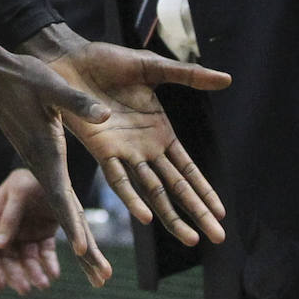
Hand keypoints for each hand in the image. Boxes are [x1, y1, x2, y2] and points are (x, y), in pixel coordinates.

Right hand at [0, 41, 117, 288]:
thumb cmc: (22, 77)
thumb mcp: (52, 87)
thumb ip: (78, 103)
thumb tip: (106, 115)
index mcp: (45, 152)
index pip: (60, 194)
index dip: (72, 223)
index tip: (83, 250)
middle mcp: (40, 165)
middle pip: (62, 214)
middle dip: (82, 248)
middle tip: (102, 279)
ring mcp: (39, 165)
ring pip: (59, 212)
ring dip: (78, 242)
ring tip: (97, 272)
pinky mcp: (40, 160)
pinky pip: (56, 199)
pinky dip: (69, 220)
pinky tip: (81, 236)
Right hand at [0, 168, 70, 294]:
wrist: (55, 166)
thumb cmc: (31, 176)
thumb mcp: (18, 192)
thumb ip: (9, 217)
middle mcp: (9, 228)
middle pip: (8, 259)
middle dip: (16, 275)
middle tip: (26, 288)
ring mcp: (27, 231)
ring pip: (27, 259)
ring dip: (33, 272)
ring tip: (44, 283)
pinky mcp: (44, 233)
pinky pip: (44, 253)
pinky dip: (48, 264)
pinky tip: (54, 273)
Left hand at [26, 28, 230, 246]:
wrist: (71, 58)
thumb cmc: (110, 62)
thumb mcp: (155, 67)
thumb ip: (189, 76)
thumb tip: (228, 79)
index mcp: (159, 131)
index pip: (188, 168)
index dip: (204, 189)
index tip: (222, 212)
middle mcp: (144, 148)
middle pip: (176, 187)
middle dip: (197, 212)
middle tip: (218, 237)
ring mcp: (123, 153)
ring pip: (152, 192)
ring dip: (171, 216)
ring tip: (190, 239)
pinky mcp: (101, 150)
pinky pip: (119, 179)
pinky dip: (133, 199)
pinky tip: (147, 218)